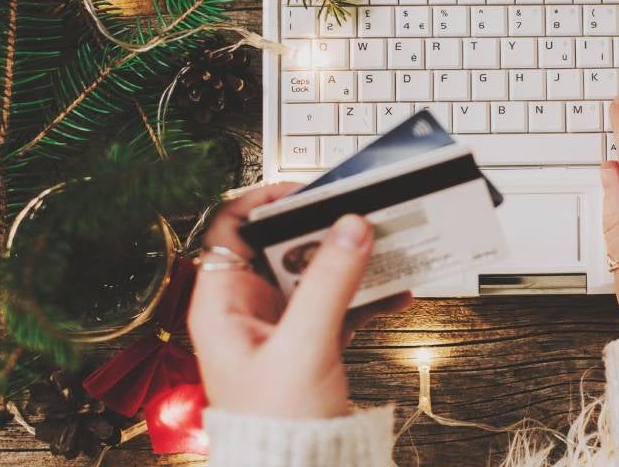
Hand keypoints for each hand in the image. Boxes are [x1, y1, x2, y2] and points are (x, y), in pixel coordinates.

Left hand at [189, 183, 412, 418]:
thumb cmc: (277, 427)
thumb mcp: (304, 346)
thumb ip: (329, 282)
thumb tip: (350, 227)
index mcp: (223, 304)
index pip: (231, 227)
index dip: (265, 201)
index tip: (308, 191)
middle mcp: (248, 309)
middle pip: (283, 246)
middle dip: (323, 228)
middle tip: (357, 214)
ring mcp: (281, 325)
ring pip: (316, 271)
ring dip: (351, 259)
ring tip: (385, 246)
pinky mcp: (310, 342)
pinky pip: (339, 301)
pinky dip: (367, 294)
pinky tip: (396, 291)